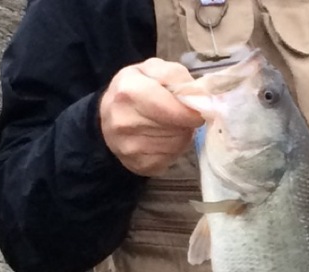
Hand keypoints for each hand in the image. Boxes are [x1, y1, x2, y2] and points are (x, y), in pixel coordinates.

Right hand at [99, 58, 203, 175]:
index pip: (172, 109)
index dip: (190, 112)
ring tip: (170, 126)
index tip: (196, 111)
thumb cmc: (134, 89)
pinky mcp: (138, 165)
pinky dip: (173, 150)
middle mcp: (125, 121)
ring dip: (181, 136)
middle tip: (180, 116)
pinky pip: (171, 159)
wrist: (108, 117)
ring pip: (177, 145)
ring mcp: (130, 147)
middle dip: (185, 122)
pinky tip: (163, 140)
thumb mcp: (151, 69)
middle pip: (178, 129)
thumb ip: (175, 75)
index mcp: (129, 91)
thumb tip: (200, 97)